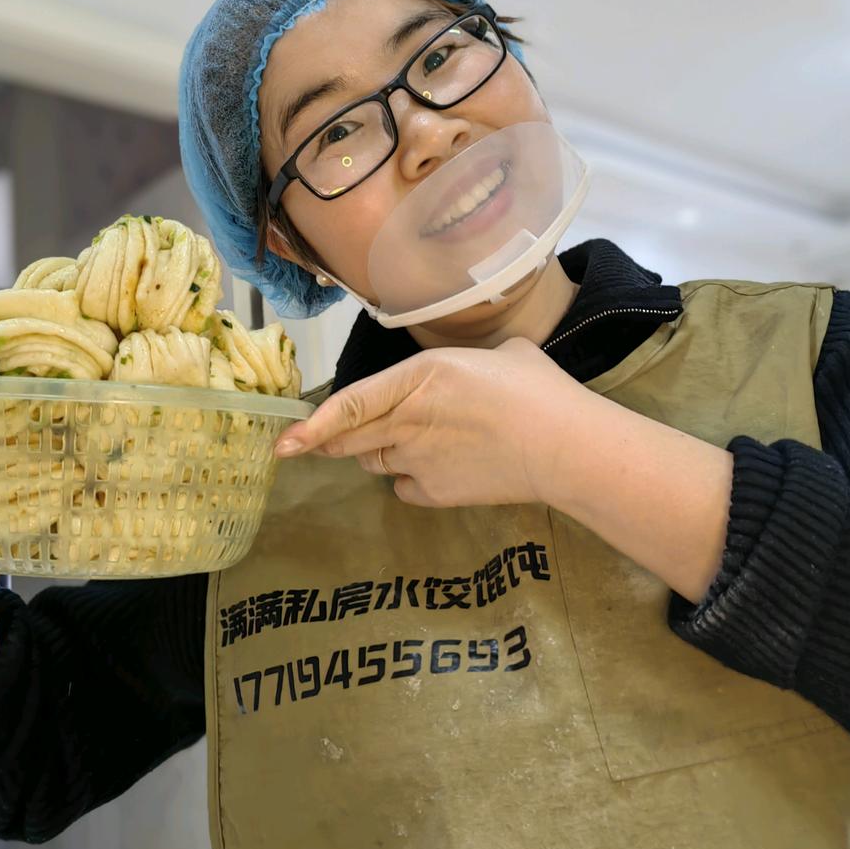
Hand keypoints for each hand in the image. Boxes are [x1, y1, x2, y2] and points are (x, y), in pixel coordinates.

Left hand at [274, 337, 584, 507]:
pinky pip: (405, 489)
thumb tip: (482, 366)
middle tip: (326, 441)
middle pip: (349, 440)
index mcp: (418, 377)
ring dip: (380, 454)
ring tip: (419, 443)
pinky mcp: (434, 493)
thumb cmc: (539, 391)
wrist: (564, 446)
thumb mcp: (502, 355)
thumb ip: (468, 363)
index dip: (313, 424)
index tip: (285, 440)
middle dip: (330, 442)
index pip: (350, 404)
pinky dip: (413, 481)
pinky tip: (441, 471)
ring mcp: (417, 460)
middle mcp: (406, 419)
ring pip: (374, 462)